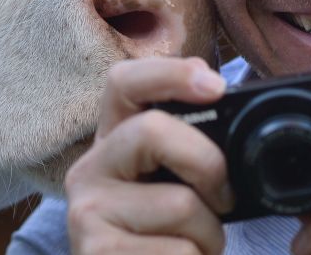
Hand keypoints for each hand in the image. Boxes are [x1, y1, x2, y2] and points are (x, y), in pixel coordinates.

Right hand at [65, 57, 233, 254]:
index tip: (216, 86)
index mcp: (112, 141)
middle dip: (209, 165)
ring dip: (210, 234)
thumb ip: (187, 144)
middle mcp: (89, 170)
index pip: (123, 82)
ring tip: (194, 247)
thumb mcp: (172, 183)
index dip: (170, 73)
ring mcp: (87, 213)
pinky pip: (179, 252)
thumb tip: (219, 93)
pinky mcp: (98, 253)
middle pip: (153, 132)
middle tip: (223, 198)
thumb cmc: (166, 237)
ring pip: (180, 203)